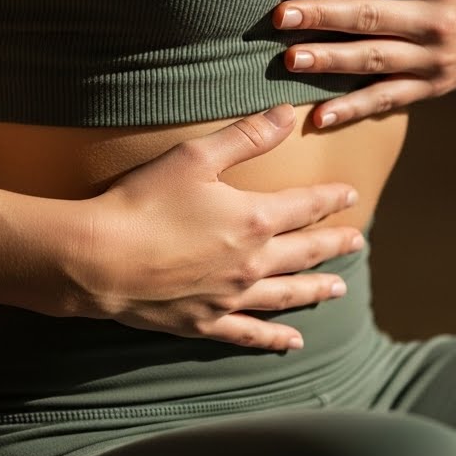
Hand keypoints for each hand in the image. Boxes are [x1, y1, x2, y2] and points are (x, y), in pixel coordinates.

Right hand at [61, 104, 362, 350]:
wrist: (98, 259)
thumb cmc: (143, 202)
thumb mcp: (196, 157)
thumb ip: (247, 136)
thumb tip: (288, 113)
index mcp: (255, 219)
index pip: (305, 206)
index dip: (330, 198)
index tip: (351, 195)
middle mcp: (253, 263)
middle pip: (304, 251)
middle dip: (333, 244)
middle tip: (356, 242)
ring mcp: (231, 298)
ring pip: (287, 294)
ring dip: (315, 288)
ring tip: (338, 288)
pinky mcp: (206, 323)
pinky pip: (250, 333)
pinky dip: (274, 338)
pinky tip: (293, 342)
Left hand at [273, 0, 455, 127]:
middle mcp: (438, 21)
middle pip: (371, 19)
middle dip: (323, 19)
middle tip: (280, 17)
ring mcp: (435, 59)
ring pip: (374, 61)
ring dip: (331, 62)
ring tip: (291, 60)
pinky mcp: (434, 86)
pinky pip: (389, 100)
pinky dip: (354, 110)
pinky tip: (319, 118)